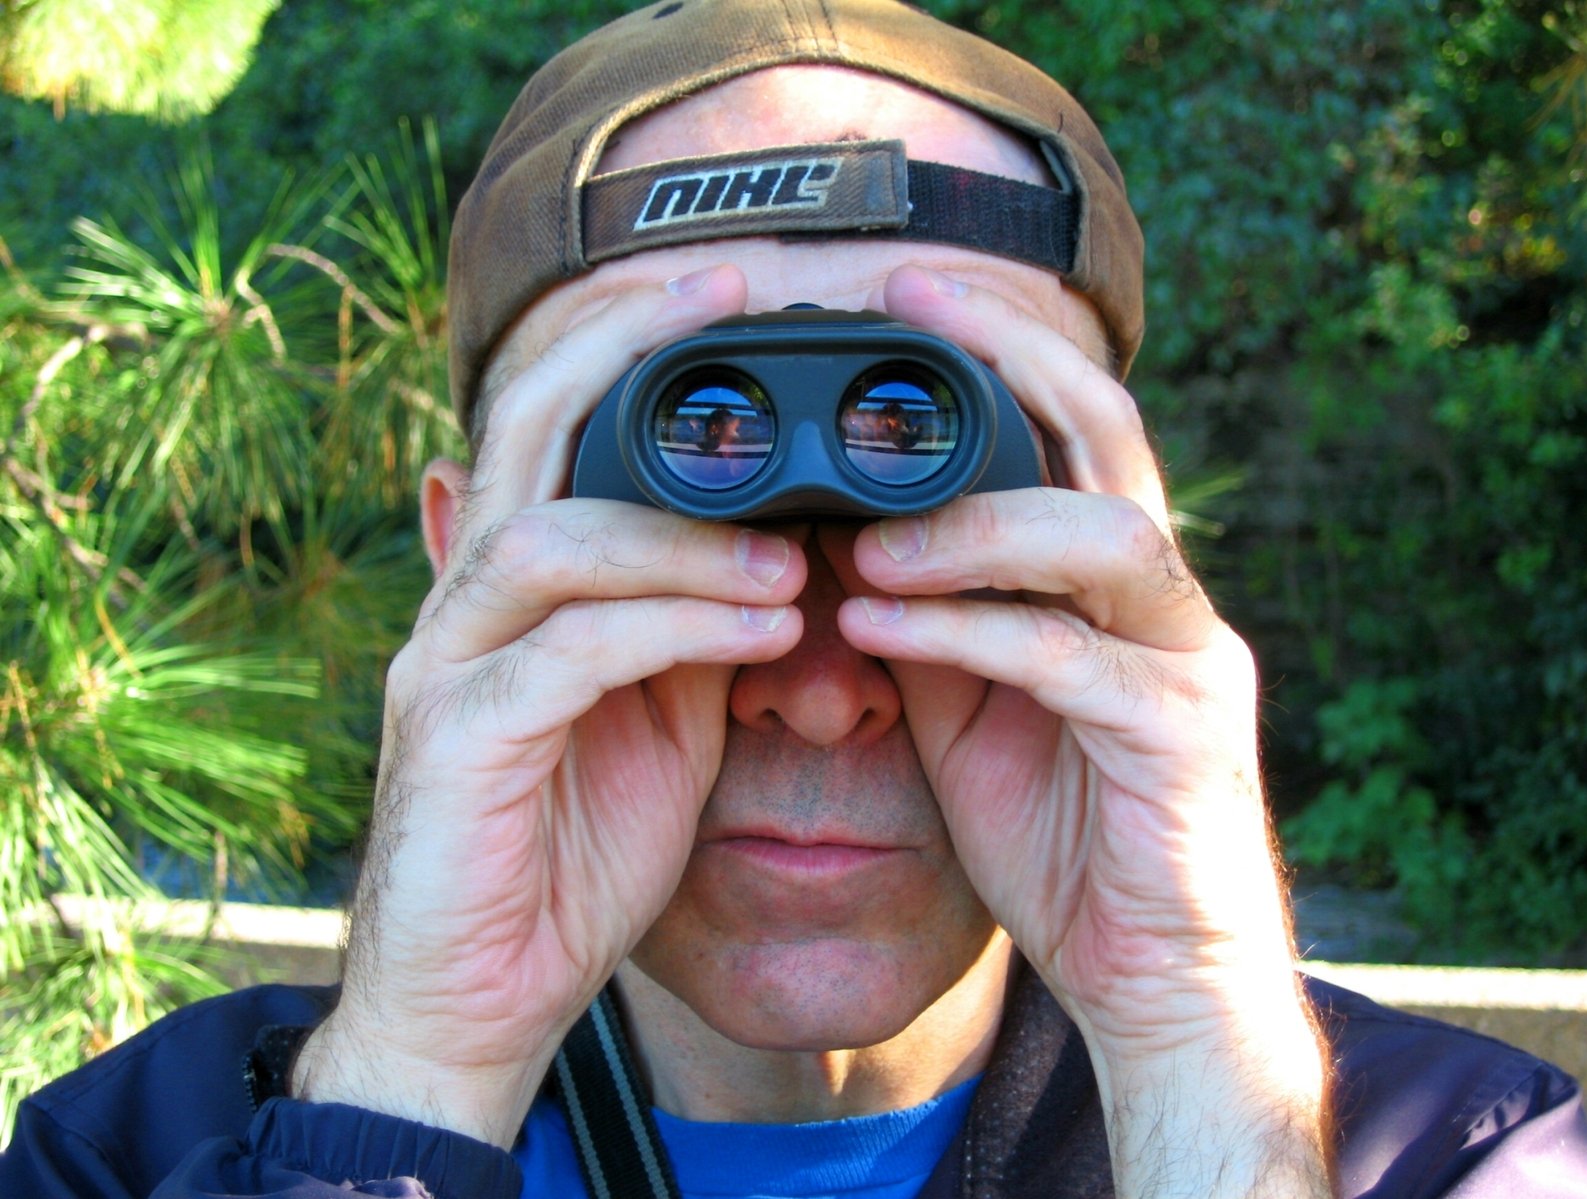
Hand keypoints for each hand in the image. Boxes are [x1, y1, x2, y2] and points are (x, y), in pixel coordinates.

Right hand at [292, 267, 806, 1147]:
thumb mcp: (656, 721)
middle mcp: (464, 603)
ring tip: (797, 557)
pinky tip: (767, 633)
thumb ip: (691, 628)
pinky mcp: (454, 743)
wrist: (477, 999)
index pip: (554, 420)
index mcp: (515, 587)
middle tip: (737, 298)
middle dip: (626, 345)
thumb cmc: (566, 853)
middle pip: (524, 425)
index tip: (731, 289)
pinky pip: (566, 654)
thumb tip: (776, 551)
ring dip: (685, 536)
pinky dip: (674, 628)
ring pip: (549, 539)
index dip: (629, 339)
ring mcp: (446, 667)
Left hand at [838, 265, 1331, 1194]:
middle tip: (904, 308)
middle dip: (1011, 354)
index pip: (1072, 424)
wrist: (1153, 970)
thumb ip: (928, 618)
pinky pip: (1072, 661)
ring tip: (865, 542)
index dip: (999, 347)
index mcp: (1113, 580)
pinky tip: (875, 631)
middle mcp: (1163, 597)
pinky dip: (969, 633)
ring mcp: (1185, 661)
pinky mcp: (1178, 738)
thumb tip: (835, 542)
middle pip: (1110, 432)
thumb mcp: (971, 705)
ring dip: (975, 523)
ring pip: (1104, 536)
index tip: (902, 294)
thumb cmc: (1062, 828)